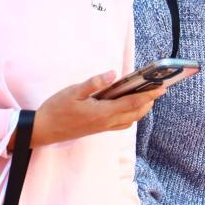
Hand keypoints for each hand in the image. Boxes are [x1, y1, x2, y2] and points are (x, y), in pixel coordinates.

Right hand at [30, 72, 163, 146]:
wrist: (43, 130)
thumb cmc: (56, 109)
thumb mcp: (73, 92)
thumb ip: (94, 83)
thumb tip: (113, 74)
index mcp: (103, 113)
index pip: (132, 103)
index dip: (149, 95)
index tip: (162, 88)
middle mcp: (107, 122)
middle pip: (136, 113)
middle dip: (149, 102)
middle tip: (158, 89)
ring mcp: (103, 128)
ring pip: (130, 120)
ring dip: (141, 109)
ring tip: (146, 96)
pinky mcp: (99, 129)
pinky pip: (122, 124)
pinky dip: (131, 115)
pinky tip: (128, 106)